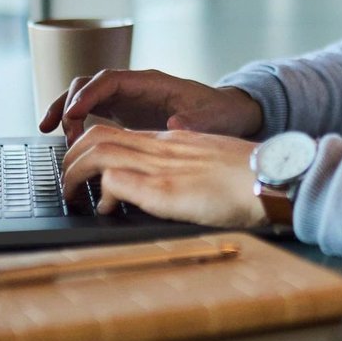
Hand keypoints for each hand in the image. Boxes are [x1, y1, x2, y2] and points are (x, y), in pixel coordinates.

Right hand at [38, 68, 263, 142]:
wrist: (226, 113)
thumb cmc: (218, 112)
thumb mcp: (210, 117)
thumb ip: (194, 121)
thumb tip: (176, 124)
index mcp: (150, 82)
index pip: (109, 79)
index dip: (89, 94)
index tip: (74, 114)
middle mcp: (133, 86)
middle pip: (90, 84)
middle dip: (70, 103)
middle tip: (61, 132)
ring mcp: (126, 98)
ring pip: (85, 96)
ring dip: (65, 110)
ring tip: (47, 130)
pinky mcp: (123, 113)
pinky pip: (91, 112)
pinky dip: (74, 121)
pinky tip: (64, 138)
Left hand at [61, 125, 266, 228]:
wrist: (274, 179)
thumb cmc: (251, 179)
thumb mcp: (208, 165)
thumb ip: (182, 169)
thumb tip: (160, 188)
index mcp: (171, 141)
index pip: (114, 131)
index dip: (87, 148)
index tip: (79, 169)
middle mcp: (161, 147)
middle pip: (96, 136)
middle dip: (70, 159)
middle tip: (67, 184)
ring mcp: (162, 166)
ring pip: (97, 152)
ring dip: (75, 174)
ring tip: (73, 196)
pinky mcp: (165, 189)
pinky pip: (115, 181)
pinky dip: (100, 195)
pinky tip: (104, 209)